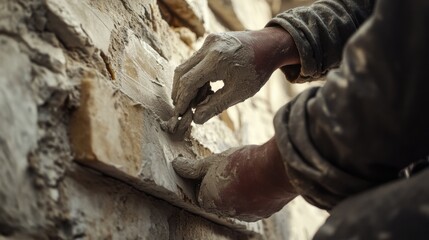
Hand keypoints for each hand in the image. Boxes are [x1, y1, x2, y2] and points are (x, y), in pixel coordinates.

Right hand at [172, 27, 298, 123]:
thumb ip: (215, 106)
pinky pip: (196, 60)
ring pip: (187, 65)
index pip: (188, 82)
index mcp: (215, 60)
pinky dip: (196, 75)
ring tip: (197, 101)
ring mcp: (208, 41)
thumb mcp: (238, 93)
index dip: (182, 100)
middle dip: (180, 92)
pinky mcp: (211, 40)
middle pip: (182, 72)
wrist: (270, 45)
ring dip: (188, 84)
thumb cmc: (257, 71)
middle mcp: (208, 47)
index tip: (179, 114)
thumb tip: (196, 119)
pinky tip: (206, 88)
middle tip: (183, 109)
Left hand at [172, 137, 296, 221]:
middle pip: (221, 200)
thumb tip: (177, 166)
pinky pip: (257, 205)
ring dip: (241, 192)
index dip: (207, 180)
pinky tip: (260, 180)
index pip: (202, 194)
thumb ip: (193, 167)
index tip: (215, 169)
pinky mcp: (264, 213)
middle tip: (232, 169)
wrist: (274, 171)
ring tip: (247, 173)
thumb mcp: (212, 161)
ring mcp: (246, 215)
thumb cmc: (239, 164)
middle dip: (224, 187)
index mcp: (209, 200)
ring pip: (240, 204)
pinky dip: (257, 195)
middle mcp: (226, 213)